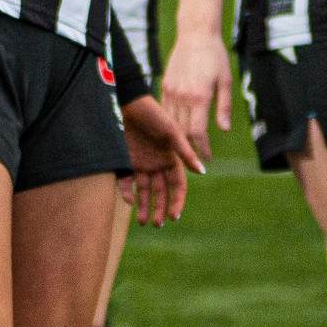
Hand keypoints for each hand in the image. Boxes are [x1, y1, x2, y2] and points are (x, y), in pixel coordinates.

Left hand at [118, 95, 198, 224]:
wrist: (128, 102)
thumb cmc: (153, 114)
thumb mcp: (172, 132)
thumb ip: (185, 152)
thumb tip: (202, 172)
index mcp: (171, 159)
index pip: (178, 185)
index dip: (178, 201)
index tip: (174, 216)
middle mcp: (156, 164)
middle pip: (161, 193)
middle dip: (160, 209)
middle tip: (157, 224)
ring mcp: (140, 164)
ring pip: (144, 192)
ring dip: (144, 207)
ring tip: (144, 222)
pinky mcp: (125, 162)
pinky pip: (126, 183)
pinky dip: (127, 193)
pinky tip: (130, 201)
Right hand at [160, 28, 231, 167]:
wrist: (195, 35)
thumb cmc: (215, 57)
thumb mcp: (225, 81)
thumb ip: (224, 107)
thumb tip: (224, 130)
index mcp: (200, 97)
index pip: (198, 132)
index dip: (203, 149)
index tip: (207, 159)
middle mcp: (182, 96)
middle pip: (182, 131)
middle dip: (189, 149)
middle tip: (196, 161)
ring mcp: (171, 91)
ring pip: (171, 122)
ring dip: (178, 137)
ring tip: (186, 149)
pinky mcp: (165, 86)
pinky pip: (165, 110)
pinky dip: (170, 122)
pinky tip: (176, 129)